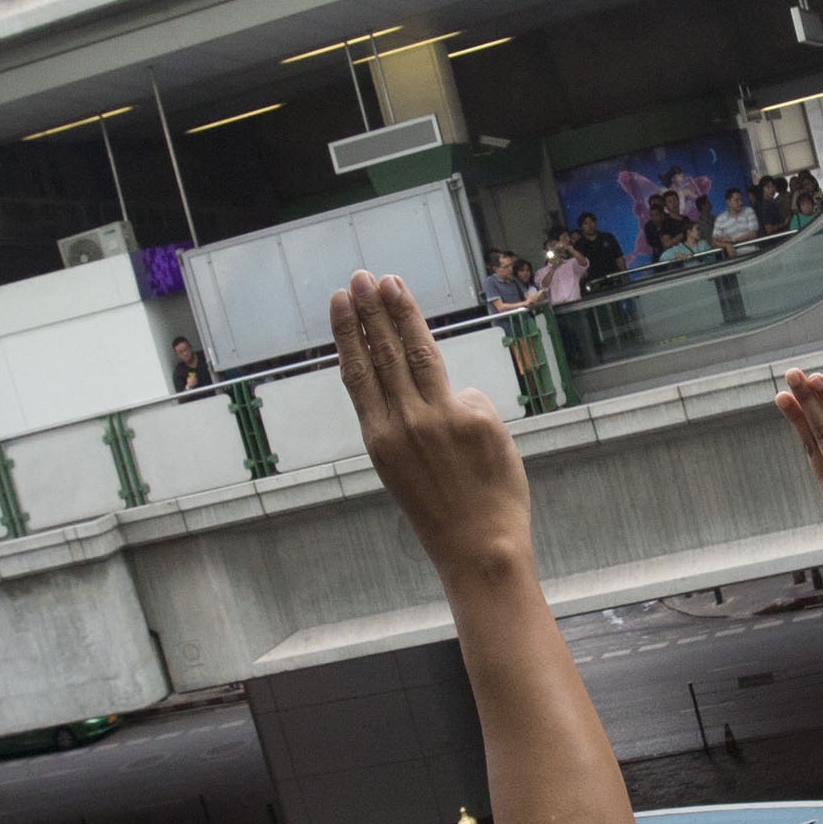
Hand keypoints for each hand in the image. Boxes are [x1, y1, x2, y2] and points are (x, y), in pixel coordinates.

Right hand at [332, 271, 531, 577]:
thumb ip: (415, 420)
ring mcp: (442, 418)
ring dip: (403, 315)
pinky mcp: (478, 419)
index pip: (359, 372)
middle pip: (386, 353)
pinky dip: (469, 413)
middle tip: (363, 276)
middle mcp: (405, 423)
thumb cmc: (445, 512)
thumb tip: (444, 388)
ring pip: (420, 354)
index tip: (342, 300)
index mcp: (379, 439)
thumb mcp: (408, 468)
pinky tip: (473, 448)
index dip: (350, 332)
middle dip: (373, 310)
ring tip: (391, 283)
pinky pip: (470, 400)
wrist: (480, 547)